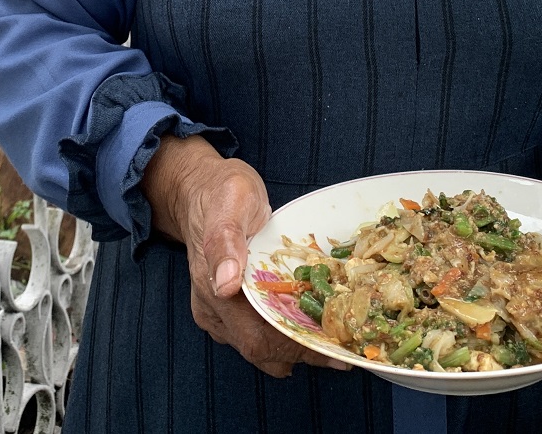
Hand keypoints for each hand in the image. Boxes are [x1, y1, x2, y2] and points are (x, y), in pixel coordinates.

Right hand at [142, 135, 348, 378]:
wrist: (200, 190)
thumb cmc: (221, 191)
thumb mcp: (231, 201)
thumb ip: (226, 239)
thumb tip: (227, 284)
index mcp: (211, 285)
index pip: (256, 339)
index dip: (295, 349)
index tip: (332, 349)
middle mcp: (212, 308)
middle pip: (261, 350)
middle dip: (302, 352)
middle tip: (341, 345)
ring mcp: (216, 313)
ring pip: (259, 348)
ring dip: (295, 348)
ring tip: (331, 339)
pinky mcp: (225, 310)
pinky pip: (256, 334)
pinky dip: (284, 335)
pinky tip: (308, 324)